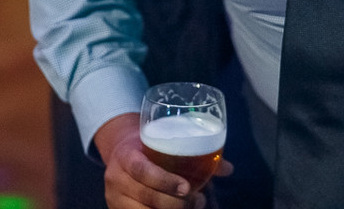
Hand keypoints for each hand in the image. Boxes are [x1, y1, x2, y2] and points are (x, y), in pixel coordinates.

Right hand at [94, 114, 232, 208]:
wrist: (120, 153)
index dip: (165, 181)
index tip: (187, 188)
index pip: (142, 170)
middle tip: (199, 201)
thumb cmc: (149, 147)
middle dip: (176, 204)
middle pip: (146, 197)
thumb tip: (228, 168)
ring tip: (194, 206)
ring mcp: (115, 199)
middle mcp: (116, 178)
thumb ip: (195, 152)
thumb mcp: (163, 141)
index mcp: (125, 156)